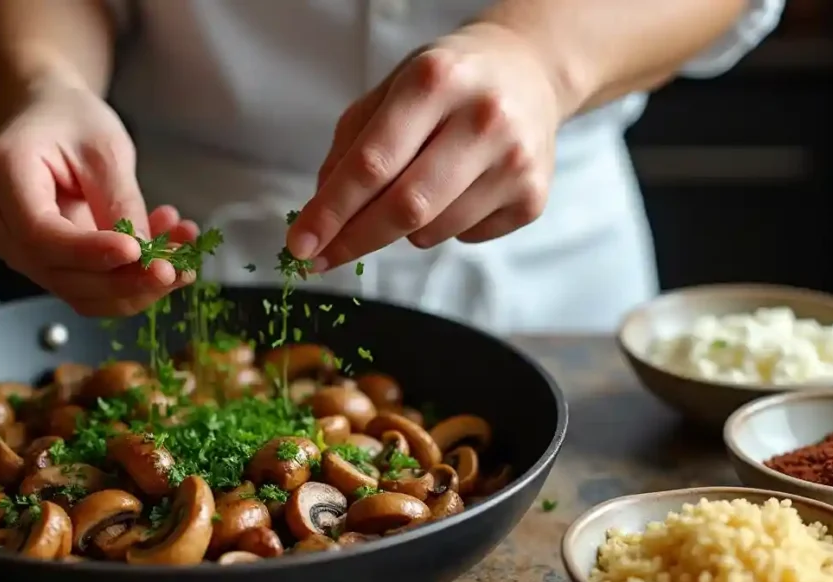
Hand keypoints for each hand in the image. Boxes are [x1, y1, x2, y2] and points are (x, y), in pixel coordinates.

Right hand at [0, 79, 198, 316]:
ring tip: (181, 263)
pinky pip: (84, 287)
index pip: (40, 234)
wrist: (49, 120)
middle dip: (124, 280)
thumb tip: (146, 258)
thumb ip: (120, 202)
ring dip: (135, 288)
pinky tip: (164, 260)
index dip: (90, 252)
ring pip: (75, 291)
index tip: (137, 251)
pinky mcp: (38, 264)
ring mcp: (12, 248)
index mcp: (2, 175)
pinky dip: (128, 283)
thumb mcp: (105, 147)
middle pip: (58, 273)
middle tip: (176, 270)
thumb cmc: (72, 120)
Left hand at [287, 22, 560, 270]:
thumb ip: (350, 148)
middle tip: (323, 258)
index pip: (371, 164)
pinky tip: (459, 189)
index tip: (300, 246)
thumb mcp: (391, 92)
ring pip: (431, 231)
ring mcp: (514, 161)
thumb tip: (322, 216)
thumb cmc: (447, 85)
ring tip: (417, 188)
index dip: (330, 212)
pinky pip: (464, 238)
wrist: (529, 72)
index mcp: (435, 82)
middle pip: (404, 208)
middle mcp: (483, 119)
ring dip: (402, 230)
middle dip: (354, 240)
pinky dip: (444, 228)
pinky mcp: (532, 197)